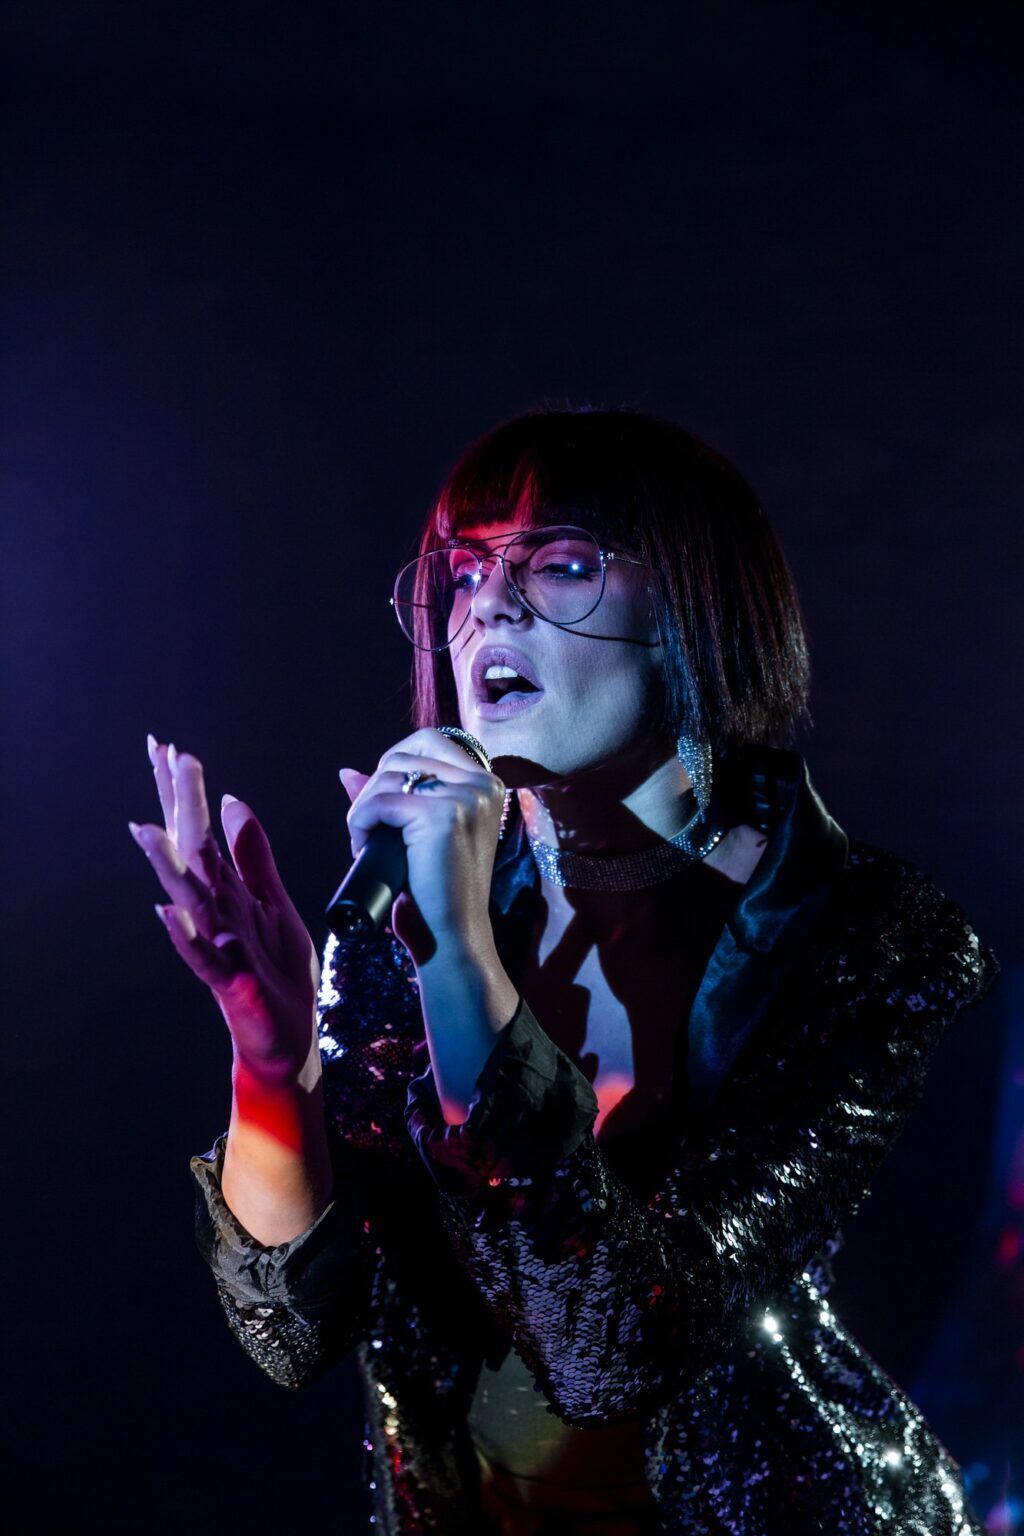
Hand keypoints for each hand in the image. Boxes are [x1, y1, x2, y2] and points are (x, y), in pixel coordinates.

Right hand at [129, 737, 320, 1081]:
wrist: (290, 1036)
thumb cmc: (277, 970)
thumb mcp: (273, 901)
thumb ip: (252, 856)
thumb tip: (233, 803)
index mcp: (226, 890)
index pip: (199, 831)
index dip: (186, 791)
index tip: (170, 747)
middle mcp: (213, 912)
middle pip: (190, 851)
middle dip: (178, 805)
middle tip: (164, 758)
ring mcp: (218, 946)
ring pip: (187, 900)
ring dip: (168, 866)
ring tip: (147, 829)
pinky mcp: (228, 983)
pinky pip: (202, 958)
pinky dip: (186, 937)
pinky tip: (170, 915)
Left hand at [339, 727, 505, 967]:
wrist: (448, 934)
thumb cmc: (434, 889)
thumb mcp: (416, 833)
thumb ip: (391, 798)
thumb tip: (346, 771)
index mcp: (486, 783)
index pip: (430, 740)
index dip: (394, 763)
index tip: (382, 803)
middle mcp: (483, 784)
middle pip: (406, 753)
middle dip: (375, 785)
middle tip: (368, 827)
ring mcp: (467, 797)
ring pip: (390, 774)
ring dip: (364, 807)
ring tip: (365, 843)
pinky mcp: (443, 815)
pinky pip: (380, 802)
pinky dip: (360, 822)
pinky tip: (361, 847)